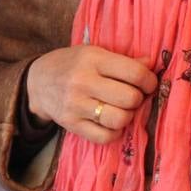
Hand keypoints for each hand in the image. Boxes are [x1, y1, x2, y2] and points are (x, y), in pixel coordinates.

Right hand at [25, 45, 157, 144]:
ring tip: (122, 109)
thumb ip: (123, 60)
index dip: (149, 81)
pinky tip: (110, 122)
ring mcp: (76, 105)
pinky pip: (105, 137)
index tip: (147, 83)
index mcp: (92, 58)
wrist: (38, 82)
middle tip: (132, 97)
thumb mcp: (94, 53)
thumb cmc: (72, 64)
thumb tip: (152, 65)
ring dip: (127, 116)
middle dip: (138, 99)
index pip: (134, 73)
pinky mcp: (71, 124)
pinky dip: (114, 132)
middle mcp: (83, 81)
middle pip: (129, 98)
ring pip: (119, 119)